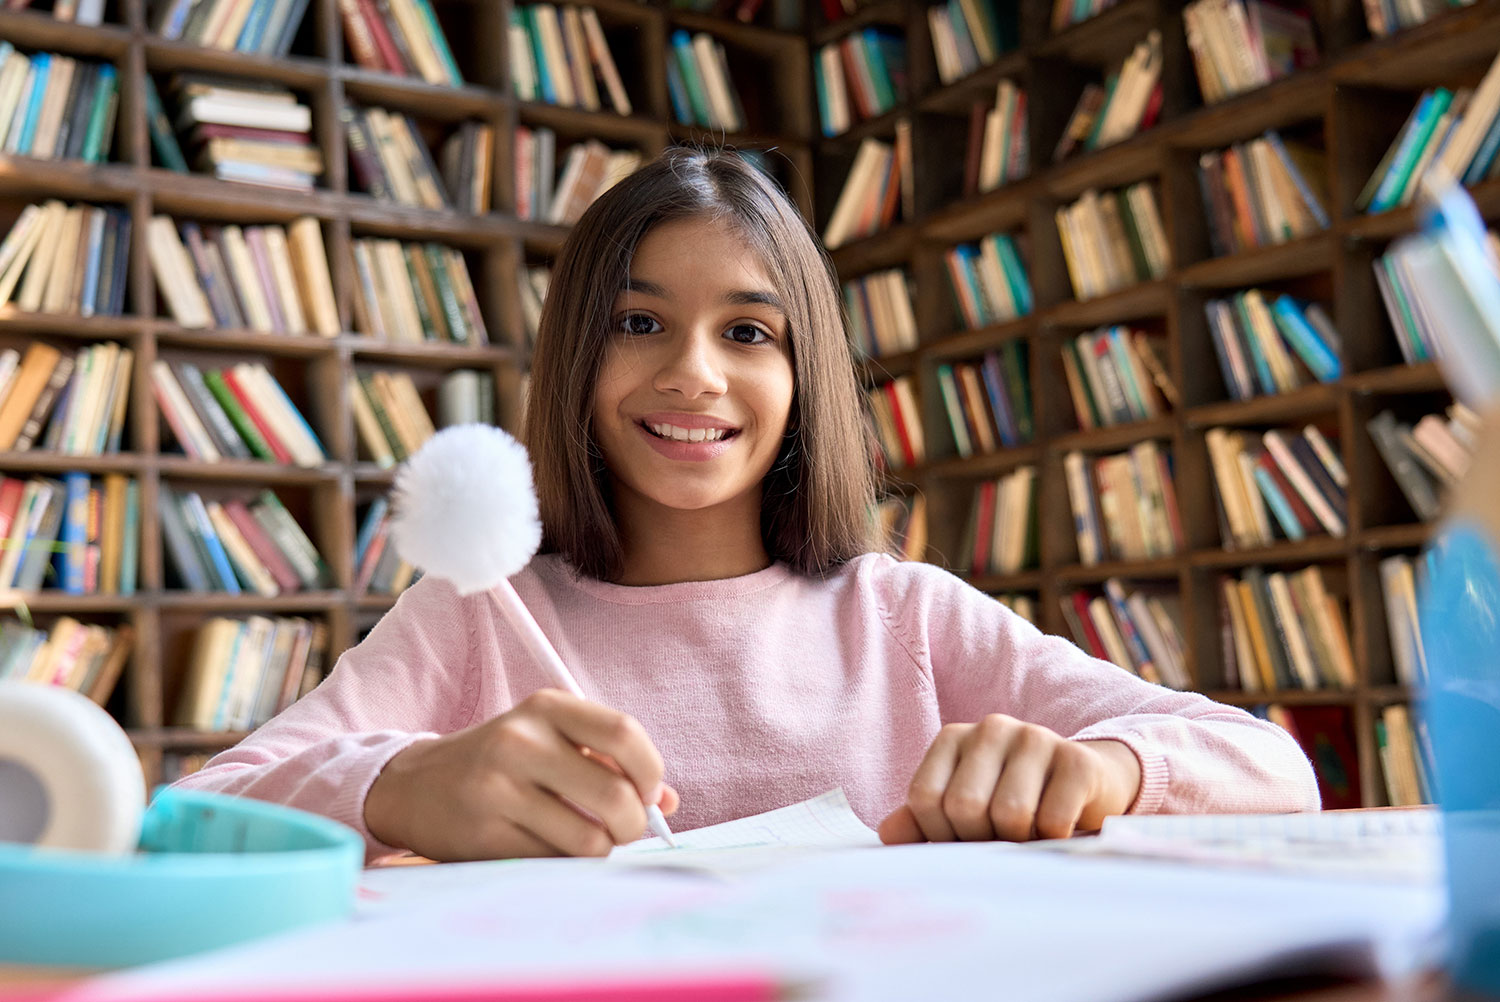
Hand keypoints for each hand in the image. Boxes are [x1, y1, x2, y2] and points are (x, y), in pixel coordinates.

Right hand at [364, 688, 678, 860]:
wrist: (417, 785)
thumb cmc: (504, 763)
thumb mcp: (552, 742)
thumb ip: (610, 764)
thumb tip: (669, 803)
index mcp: (546, 708)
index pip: (624, 733)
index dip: (650, 770)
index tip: (649, 792)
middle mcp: (521, 741)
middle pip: (614, 794)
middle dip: (633, 823)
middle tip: (625, 828)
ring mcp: (499, 788)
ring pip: (589, 839)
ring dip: (601, 849)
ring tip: (587, 839)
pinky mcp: (485, 834)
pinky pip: (554, 862)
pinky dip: (566, 863)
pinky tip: (550, 847)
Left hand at [877, 715, 1140, 843]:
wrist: (1088, 789)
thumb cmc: (1014, 804)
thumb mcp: (964, 811)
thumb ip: (921, 821)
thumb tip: (889, 835)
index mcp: (954, 738)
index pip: (924, 798)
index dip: (939, 834)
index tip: (962, 839)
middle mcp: (991, 729)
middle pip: (964, 806)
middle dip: (980, 839)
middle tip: (1000, 840)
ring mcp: (1036, 738)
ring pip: (1009, 814)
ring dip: (1019, 841)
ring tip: (1029, 834)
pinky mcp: (1077, 760)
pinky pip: (1052, 820)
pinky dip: (1052, 839)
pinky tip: (1059, 829)